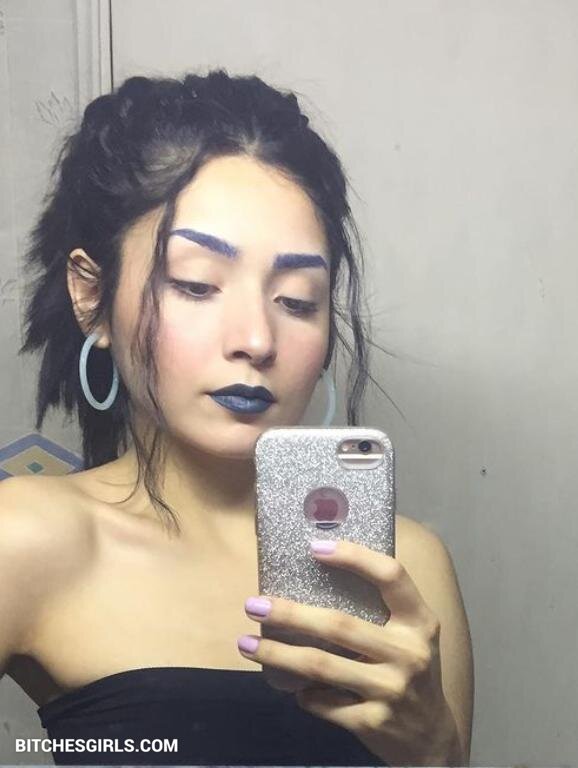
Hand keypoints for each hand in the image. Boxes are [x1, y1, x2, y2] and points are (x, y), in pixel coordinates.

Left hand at [237, 539, 462, 766]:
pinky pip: (322, 703)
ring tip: (245, 644)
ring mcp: (391, 689)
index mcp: (419, 621)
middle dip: (289, 613)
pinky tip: (290, 688)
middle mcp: (409, 652)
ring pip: (320, 665)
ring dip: (277, 654)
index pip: (391, 575)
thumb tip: (315, 574)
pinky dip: (301, 694)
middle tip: (253, 604)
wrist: (431, 738)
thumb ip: (380, 610)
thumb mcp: (410, 635)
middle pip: (339, 624)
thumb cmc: (410, 671)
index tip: (314, 548)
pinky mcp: (373, 723)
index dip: (354, 556)